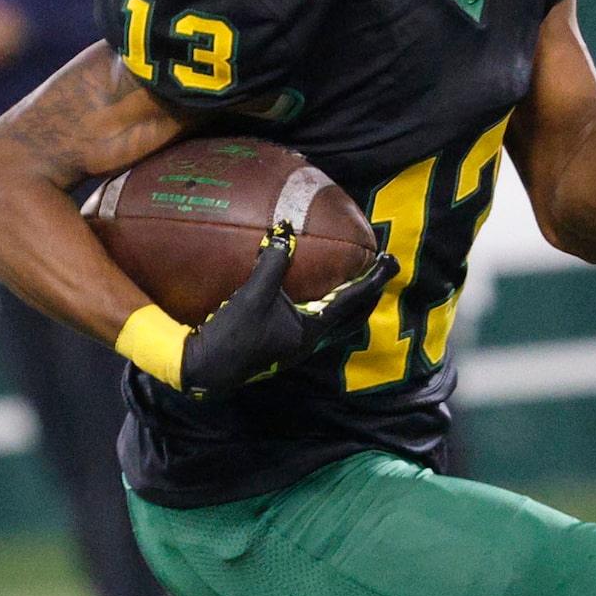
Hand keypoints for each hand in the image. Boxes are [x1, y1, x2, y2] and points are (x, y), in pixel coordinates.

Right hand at [177, 234, 396, 394]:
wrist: (204, 368)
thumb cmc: (233, 334)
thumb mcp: (253, 295)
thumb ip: (272, 261)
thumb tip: (284, 227)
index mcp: (312, 331)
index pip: (353, 302)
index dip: (373, 281)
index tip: (391, 262)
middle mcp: (309, 342)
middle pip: (351, 317)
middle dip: (367, 295)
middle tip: (377, 272)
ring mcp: (294, 346)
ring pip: (333, 323)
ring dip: (346, 303)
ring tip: (351, 282)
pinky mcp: (279, 346)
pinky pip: (313, 322)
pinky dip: (322, 307)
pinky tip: (310, 295)